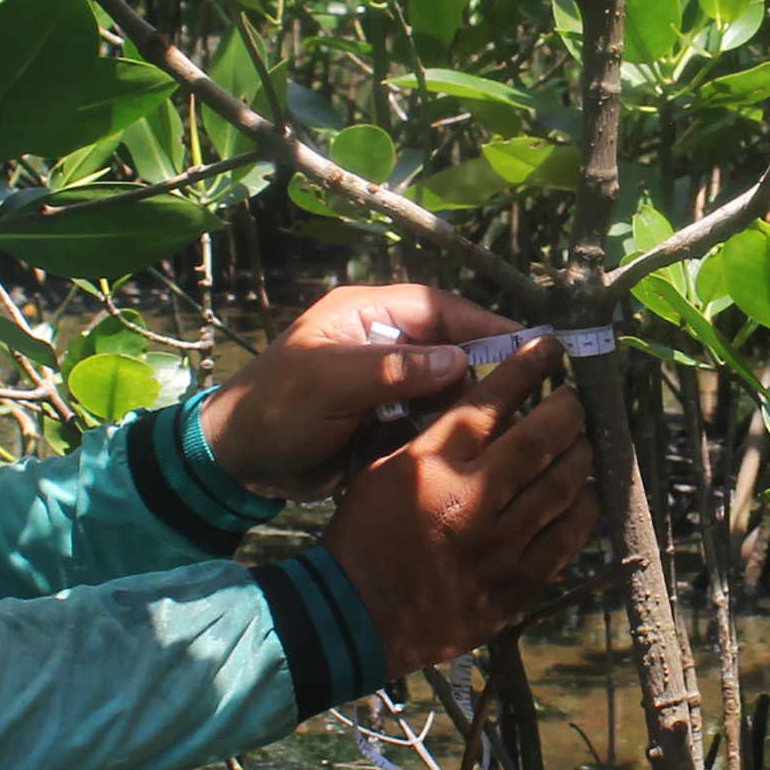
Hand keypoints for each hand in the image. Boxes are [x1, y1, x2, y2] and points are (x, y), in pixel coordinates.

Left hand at [200, 284, 520, 498]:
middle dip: (482, 371)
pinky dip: (445, 430)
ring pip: (446, 387)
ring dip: (464, 407)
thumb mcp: (330, 383)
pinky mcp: (385, 418)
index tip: (531, 343)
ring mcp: (385, 382)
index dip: (485, 323)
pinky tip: (469, 449)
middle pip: (452, 346)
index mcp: (366, 313)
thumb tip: (461, 361)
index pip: (439, 308)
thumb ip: (394, 369)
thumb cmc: (275, 410)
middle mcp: (382, 341)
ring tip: (499, 430)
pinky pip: (430, 418)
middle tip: (524, 398)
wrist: (237, 462)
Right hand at [318, 339, 599, 677]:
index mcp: (432, 462)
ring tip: (583, 444)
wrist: (357, 615)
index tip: (551, 349)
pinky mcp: (514, 584)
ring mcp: (498, 545)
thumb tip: (490, 405)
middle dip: (568, 411)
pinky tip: (585, 495)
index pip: (493, 400)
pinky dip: (582, 511)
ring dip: (581, 457)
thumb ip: (435, 436)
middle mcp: (471, 497)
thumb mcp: (384, 469)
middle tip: (575, 401)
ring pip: (563, 487)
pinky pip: (566, 539)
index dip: (530, 368)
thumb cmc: (365, 535)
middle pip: (541, 438)